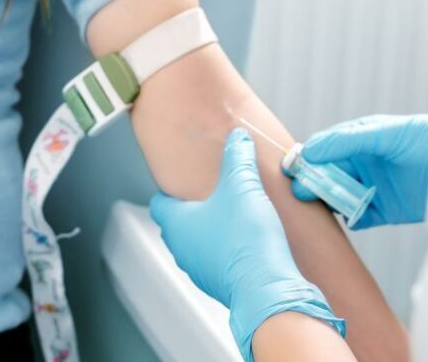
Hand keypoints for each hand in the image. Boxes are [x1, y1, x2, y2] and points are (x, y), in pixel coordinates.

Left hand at [150, 128, 344, 361]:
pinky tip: (248, 238)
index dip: (171, 188)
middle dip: (194, 207)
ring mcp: (200, 270)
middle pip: (178, 222)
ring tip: (233, 213)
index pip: (159, 203)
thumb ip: (238, 155)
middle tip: (212, 192)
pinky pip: (217, 260)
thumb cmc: (246, 239)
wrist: (269, 290)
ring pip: (198, 242)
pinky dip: (227, 248)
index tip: (183, 179)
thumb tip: (237, 136)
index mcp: (176, 224)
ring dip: (212, 229)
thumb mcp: (242, 184)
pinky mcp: (222, 284)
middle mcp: (182, 250)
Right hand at [294, 114, 427, 227]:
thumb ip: (350, 140)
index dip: (309, 156)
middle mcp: (367, 160)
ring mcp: (376, 185)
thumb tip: (311, 149)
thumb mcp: (389, 134)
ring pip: (341, 194)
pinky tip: (347, 218)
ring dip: (330, 200)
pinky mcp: (388, 210)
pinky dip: (351, 218)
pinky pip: (360, 216)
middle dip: (315, 181)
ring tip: (318, 206)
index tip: (293, 167)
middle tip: (301, 192)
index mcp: (365, 136)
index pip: (327, 146)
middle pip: (330, 171)